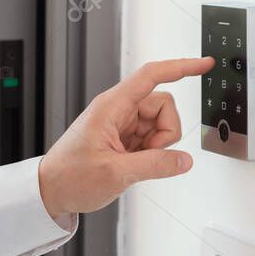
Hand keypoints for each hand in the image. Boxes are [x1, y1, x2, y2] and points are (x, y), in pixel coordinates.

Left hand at [37, 57, 214, 217]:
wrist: (50, 191)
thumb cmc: (69, 176)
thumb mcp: (115, 173)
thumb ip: (154, 165)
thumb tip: (184, 160)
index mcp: (112, 106)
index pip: (152, 75)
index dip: (181, 67)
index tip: (203, 64)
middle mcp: (118, 110)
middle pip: (163, 105)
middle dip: (166, 132)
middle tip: (148, 155)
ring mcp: (122, 124)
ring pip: (160, 123)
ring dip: (158, 145)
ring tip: (135, 162)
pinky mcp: (125, 138)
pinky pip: (152, 138)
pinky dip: (151, 152)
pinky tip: (134, 164)